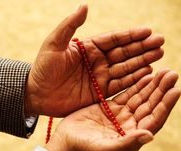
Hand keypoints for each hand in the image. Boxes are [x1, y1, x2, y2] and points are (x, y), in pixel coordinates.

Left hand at [25, 5, 163, 116]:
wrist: (37, 94)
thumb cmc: (43, 68)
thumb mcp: (53, 44)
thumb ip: (69, 26)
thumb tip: (84, 6)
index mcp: (88, 47)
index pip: (114, 39)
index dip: (131, 35)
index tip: (148, 31)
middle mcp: (97, 61)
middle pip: (124, 52)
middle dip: (142, 47)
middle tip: (160, 43)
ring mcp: (99, 77)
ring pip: (125, 68)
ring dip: (142, 62)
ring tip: (159, 56)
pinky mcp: (99, 93)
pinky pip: (120, 85)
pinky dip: (133, 80)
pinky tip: (147, 74)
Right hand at [45, 69, 179, 150]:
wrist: (65, 144)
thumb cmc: (83, 150)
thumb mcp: (104, 148)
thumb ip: (126, 143)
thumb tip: (150, 135)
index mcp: (132, 137)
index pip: (153, 119)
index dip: (165, 105)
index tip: (175, 90)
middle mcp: (130, 126)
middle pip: (150, 106)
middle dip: (161, 90)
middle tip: (172, 74)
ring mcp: (120, 116)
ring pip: (140, 98)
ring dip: (152, 85)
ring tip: (164, 71)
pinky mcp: (110, 108)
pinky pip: (127, 94)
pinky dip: (136, 85)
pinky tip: (146, 75)